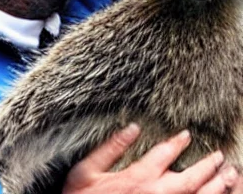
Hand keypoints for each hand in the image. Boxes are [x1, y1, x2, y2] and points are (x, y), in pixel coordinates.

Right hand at [63, 124, 238, 193]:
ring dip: (218, 187)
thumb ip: (110, 148)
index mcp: (138, 178)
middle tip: (221, 158)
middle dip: (209, 167)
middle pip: (191, 179)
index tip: (187, 135)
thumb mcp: (87, 170)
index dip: (177, 143)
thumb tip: (131, 128)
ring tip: (231, 177)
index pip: (164, 154)